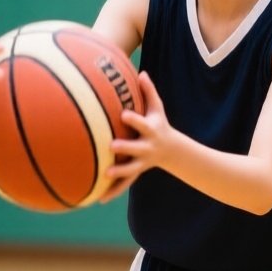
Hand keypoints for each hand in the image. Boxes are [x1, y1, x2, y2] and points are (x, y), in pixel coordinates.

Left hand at [105, 72, 170, 189]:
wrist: (172, 150)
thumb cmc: (159, 123)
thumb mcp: (158, 108)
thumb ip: (149, 91)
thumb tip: (141, 71)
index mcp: (150, 130)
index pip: (141, 124)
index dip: (134, 120)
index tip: (123, 115)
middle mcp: (147, 147)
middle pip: (135, 148)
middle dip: (125, 148)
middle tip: (111, 146)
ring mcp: (142, 162)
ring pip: (130, 169)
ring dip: (119, 173)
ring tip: (105, 176)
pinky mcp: (136, 172)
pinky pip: (124, 183)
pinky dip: (113, 191)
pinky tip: (99, 199)